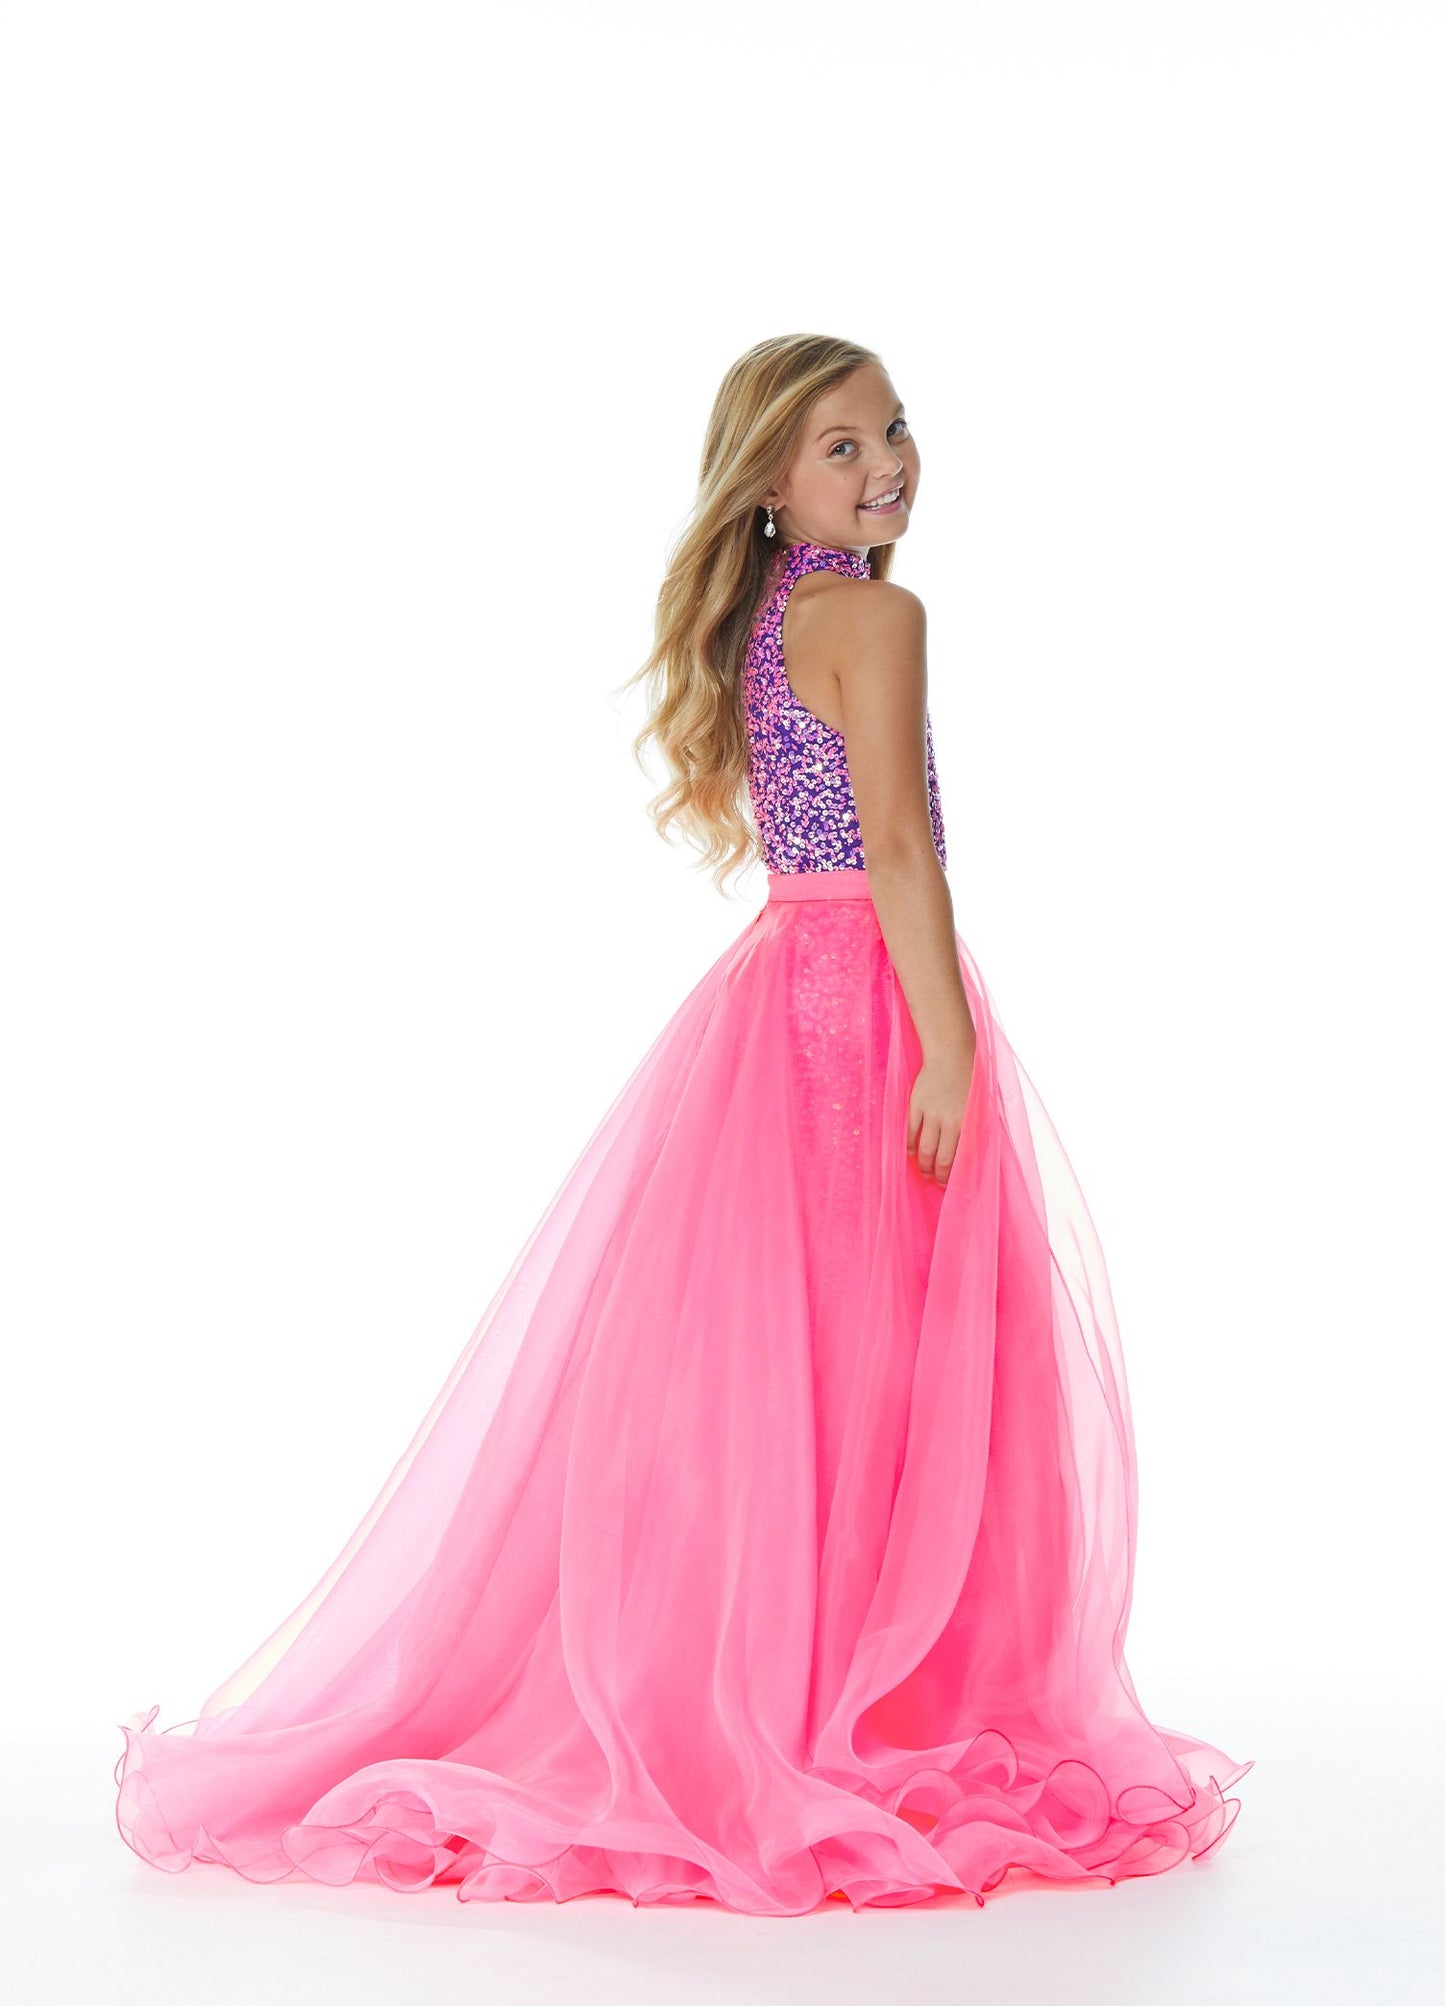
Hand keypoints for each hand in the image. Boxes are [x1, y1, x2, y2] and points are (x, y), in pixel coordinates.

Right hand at [905, 1050, 973, 1186]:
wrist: (951, 1055)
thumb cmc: (970, 1080)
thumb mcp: (982, 1104)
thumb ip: (978, 1127)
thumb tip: (974, 1152)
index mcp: (969, 1123)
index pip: (961, 1158)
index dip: (955, 1175)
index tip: (951, 1183)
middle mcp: (950, 1122)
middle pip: (941, 1158)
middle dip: (938, 1175)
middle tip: (936, 1181)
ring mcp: (931, 1114)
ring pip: (924, 1149)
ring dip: (923, 1165)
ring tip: (923, 1171)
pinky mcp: (916, 1106)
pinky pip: (911, 1133)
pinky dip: (910, 1146)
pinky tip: (912, 1153)